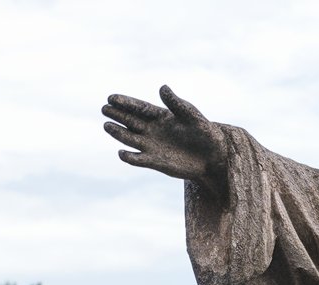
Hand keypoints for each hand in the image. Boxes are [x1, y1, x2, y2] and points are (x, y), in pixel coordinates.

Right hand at [102, 86, 226, 193]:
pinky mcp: (156, 162)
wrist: (214, 158)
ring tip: (108, 126)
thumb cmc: (205, 133)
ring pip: (130, 138)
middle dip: (117, 115)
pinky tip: (122, 153)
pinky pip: (139, 160)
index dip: (125, 102)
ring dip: (118, 133)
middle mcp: (152, 130)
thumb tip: (162, 88)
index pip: (138, 107)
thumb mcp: (192, 116)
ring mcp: (152, 146)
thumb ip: (177, 104)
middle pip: (130, 121)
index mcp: (160, 116)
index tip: (111, 97)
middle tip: (105, 109)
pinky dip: (130, 158)